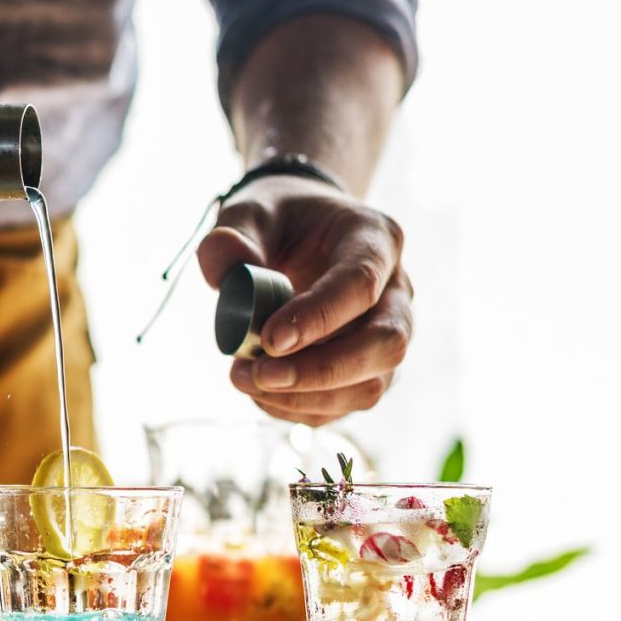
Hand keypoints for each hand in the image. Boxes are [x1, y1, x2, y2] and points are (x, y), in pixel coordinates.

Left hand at [197, 175, 411, 426]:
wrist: (299, 233)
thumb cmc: (278, 220)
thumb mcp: (249, 211)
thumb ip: (232, 236)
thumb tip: (223, 275)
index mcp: (375, 238)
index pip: (362, 283)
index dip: (319, 316)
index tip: (268, 339)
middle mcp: (396, 290)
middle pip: (386, 343)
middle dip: (322, 370)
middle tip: (259, 373)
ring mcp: (387, 333)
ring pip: (372, 385)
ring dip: (307, 396)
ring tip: (245, 379)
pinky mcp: (369, 368)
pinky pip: (346, 405)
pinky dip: (300, 409)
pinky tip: (260, 392)